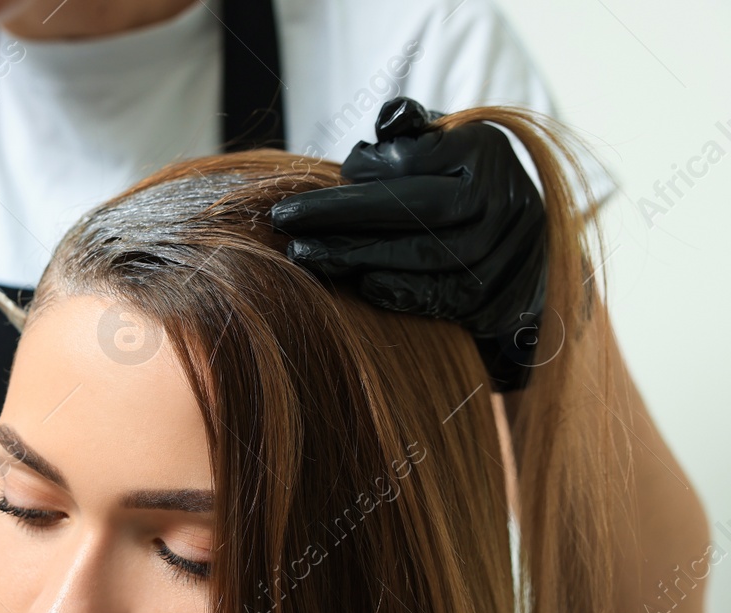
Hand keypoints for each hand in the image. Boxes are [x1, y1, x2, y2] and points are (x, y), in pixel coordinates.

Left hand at [270, 97, 547, 389]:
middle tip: (284, 220)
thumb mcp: (447, 141)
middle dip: (342, 216)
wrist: (527, 248)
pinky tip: (354, 283)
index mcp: (486, 150)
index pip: (413, 160)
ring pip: (425, 256)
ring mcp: (507, 250)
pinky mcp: (501, 296)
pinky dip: (396, 292)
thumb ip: (412, 128)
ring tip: (305, 254)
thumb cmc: (464, 182)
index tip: (331, 175)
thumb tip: (388, 116)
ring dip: (356, 257)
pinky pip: (442, 296)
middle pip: (414, 209)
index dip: (364, 172)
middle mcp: (505, 198)